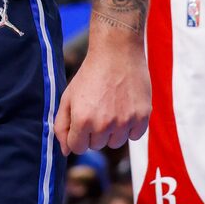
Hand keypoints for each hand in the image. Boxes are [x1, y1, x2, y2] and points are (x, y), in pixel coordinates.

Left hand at [55, 40, 149, 157]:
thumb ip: (62, 125)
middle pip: (97, 146)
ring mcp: (125, 121)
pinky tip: (125, 108)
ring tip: (111, 108)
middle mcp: (104, 124)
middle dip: (94, 132)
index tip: (81, 123)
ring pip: (116, 143)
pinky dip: (130, 127)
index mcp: (82, 120)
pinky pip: (135, 136)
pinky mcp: (142, 116)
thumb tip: (65, 151)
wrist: (116, 52)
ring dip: (112, 131)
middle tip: (97, 109)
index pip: (77, 148)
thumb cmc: (89, 74)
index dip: (77, 137)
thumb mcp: (68, 97)